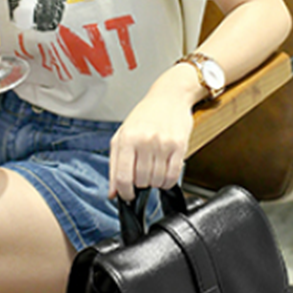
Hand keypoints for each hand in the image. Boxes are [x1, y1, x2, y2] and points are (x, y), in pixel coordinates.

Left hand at [108, 83, 194, 201]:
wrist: (169, 97)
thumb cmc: (144, 116)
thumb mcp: (122, 136)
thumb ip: (115, 166)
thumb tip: (113, 193)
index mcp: (126, 139)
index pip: (122, 177)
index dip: (124, 193)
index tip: (127, 196)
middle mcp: (144, 141)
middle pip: (141, 181)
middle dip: (141, 184)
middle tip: (142, 176)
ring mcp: (163, 144)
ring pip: (157, 181)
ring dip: (155, 183)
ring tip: (153, 171)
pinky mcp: (179, 146)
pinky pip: (173, 176)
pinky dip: (168, 182)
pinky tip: (164, 174)